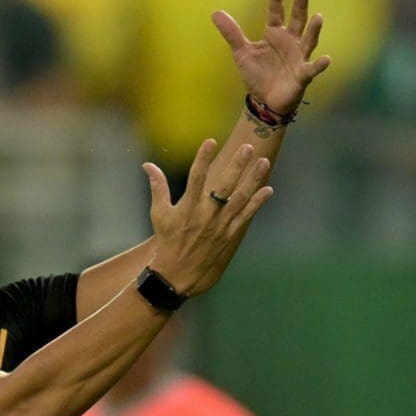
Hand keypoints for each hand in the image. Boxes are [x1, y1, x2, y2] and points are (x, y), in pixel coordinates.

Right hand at [144, 140, 272, 295]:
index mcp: (188, 206)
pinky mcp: (230, 235)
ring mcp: (221, 225)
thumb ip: (157, 187)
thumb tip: (147, 165)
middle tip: (248, 147)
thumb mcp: (158, 214)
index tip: (210, 141)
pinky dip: (257, 203)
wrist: (177, 274)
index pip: (196, 177)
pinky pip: (246, 216)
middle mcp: (206, 214)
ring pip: (240, 198)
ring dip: (253, 180)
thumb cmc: (167, 241)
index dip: (203, 159)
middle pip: (224, 185)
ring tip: (263, 161)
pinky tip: (268, 189)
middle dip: (237, 165)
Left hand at [212, 0, 330, 114]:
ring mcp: (299, 57)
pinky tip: (326, 59)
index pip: (276, 13)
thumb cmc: (257, 73)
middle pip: (297, 20)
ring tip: (318, 17)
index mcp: (275, 34)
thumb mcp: (242, 52)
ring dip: (313, 30)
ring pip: (308, 40)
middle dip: (300, 5)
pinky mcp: (303, 74)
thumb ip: (232, 33)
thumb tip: (215, 12)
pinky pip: (312, 68)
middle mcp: (290, 42)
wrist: (264, 99)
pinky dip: (319, 65)